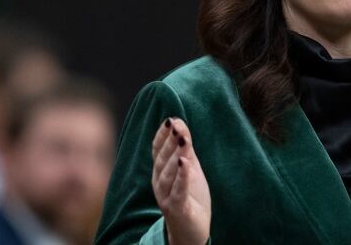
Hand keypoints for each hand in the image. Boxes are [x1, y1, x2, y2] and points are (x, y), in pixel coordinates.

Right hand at [152, 117, 210, 244]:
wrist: (192, 229)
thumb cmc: (190, 196)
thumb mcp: (190, 168)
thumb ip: (185, 148)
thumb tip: (179, 122)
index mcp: (161, 171)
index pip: (157, 150)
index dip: (162, 135)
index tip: (170, 120)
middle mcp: (159, 182)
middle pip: (162, 160)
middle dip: (169, 142)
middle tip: (176, 126)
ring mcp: (166, 196)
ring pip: (168, 174)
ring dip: (175, 156)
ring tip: (182, 141)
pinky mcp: (176, 208)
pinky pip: (178, 191)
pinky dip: (181, 177)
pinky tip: (185, 163)